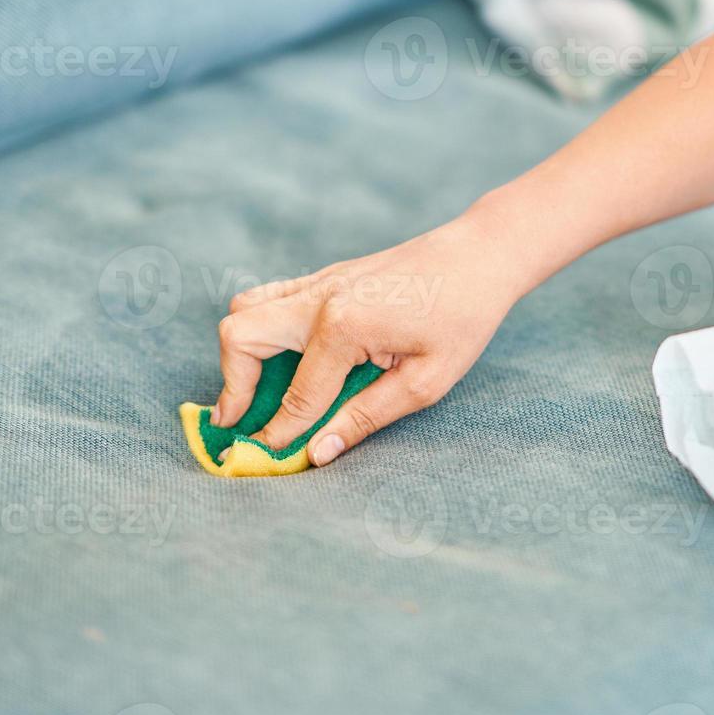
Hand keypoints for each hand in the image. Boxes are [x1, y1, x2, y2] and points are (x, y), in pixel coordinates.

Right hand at [212, 213, 525, 465]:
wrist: (479, 256)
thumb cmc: (463, 318)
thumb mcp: (426, 381)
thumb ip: (366, 417)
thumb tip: (318, 452)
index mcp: (342, 326)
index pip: (296, 395)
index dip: (277, 433)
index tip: (260, 459)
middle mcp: (319, 299)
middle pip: (241, 337)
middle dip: (234, 385)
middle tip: (239, 422)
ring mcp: (319, 282)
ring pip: (246, 310)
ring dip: (242, 354)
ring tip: (256, 393)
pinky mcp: (325, 278)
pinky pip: (270, 299)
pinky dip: (262, 331)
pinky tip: (284, 360)